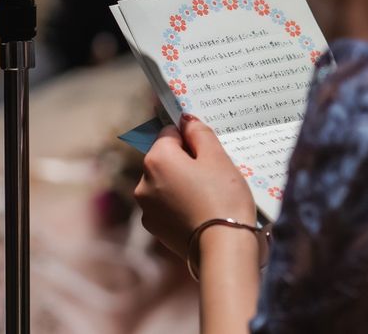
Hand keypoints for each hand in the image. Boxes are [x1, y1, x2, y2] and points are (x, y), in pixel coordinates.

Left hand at [134, 115, 255, 257]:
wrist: (224, 248)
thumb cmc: (223, 197)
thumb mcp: (217, 156)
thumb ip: (198, 132)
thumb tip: (185, 119)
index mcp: (156, 160)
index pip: (169, 133)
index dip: (191, 139)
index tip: (209, 152)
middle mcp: (143, 182)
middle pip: (166, 159)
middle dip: (186, 161)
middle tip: (214, 174)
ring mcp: (147, 209)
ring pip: (166, 182)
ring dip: (182, 183)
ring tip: (209, 195)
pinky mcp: (155, 229)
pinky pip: (167, 205)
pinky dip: (181, 203)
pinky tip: (201, 211)